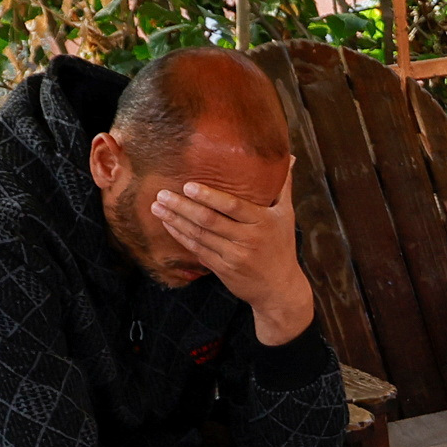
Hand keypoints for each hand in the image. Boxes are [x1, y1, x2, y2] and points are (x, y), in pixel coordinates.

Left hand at [151, 168, 315, 345]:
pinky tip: (168, 225)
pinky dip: (180, 236)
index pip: (232, 206)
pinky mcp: (223, 269)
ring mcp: (234, 256)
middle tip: (162, 193)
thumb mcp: (286, 216)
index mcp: (263, 223)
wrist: (280, 289)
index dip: (209, 196)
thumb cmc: (282, 246)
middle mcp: (248, 240)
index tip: (188, 186)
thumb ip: (283, 187)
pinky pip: (197, 250)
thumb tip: (289, 158)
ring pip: (199, 235)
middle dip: (182, 207)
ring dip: (175, 220)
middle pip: (209, 220)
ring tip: (157, 206)